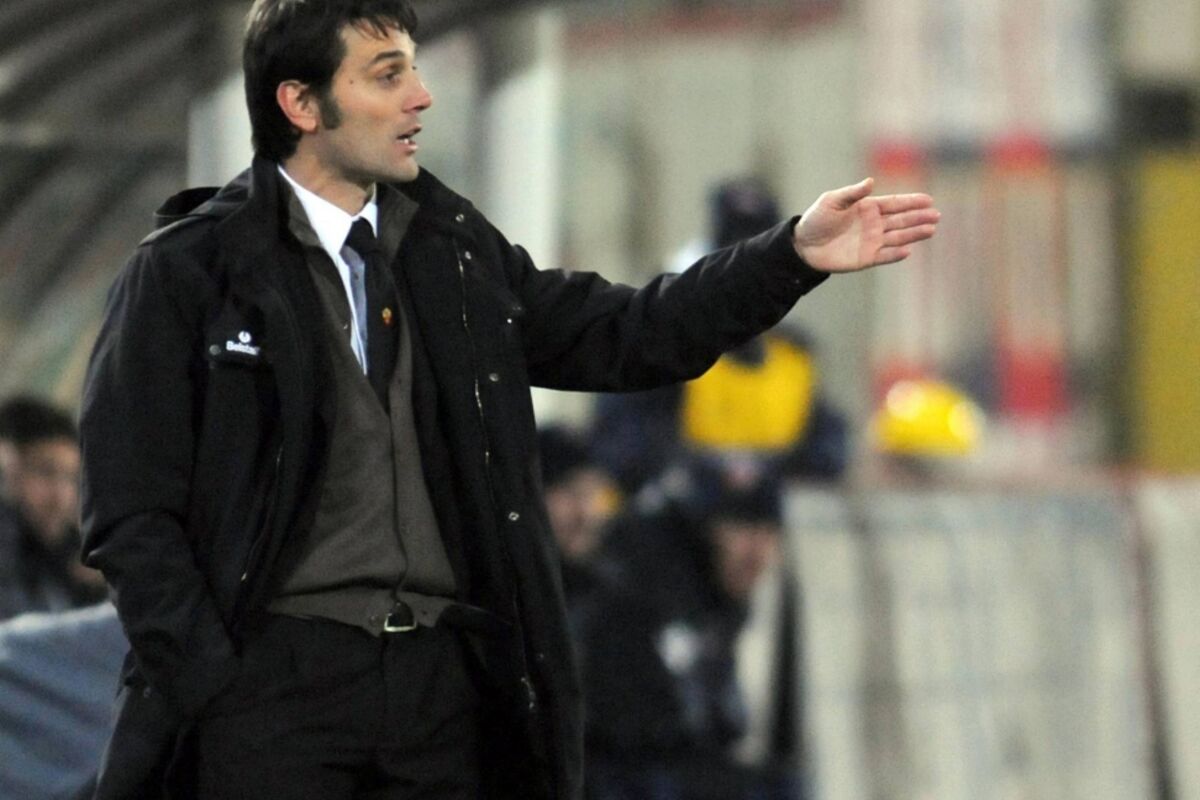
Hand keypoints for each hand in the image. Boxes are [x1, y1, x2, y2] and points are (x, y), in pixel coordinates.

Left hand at [793, 177, 939, 272]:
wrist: (803, 245)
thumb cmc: (816, 220)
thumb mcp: (832, 201)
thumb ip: (852, 193)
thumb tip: (871, 182)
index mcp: (867, 207)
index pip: (894, 203)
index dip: (911, 201)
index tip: (929, 200)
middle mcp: (874, 224)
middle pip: (901, 220)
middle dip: (919, 217)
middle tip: (936, 215)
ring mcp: (872, 241)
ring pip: (898, 237)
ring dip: (914, 234)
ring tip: (931, 230)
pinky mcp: (867, 258)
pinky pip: (885, 255)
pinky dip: (896, 254)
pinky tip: (908, 250)